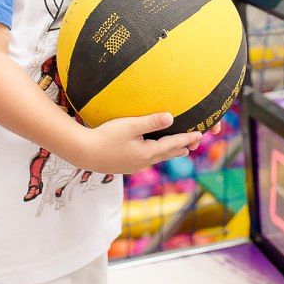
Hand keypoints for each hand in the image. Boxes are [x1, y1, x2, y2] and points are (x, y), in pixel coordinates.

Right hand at [77, 113, 202, 174]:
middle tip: (194, 144)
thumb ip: (151, 121)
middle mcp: (142, 162)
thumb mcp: (129, 125)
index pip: (173, 144)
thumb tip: (171, 118)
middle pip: (167, 154)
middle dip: (181, 147)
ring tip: (179, 150)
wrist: (82, 153)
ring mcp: (133, 166)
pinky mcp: (124, 165)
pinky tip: (152, 152)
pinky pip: (145, 159)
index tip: (200, 135)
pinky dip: (155, 153)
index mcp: (147, 153)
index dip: (187, 138)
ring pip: (156, 157)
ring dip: (169, 152)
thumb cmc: (105, 136)